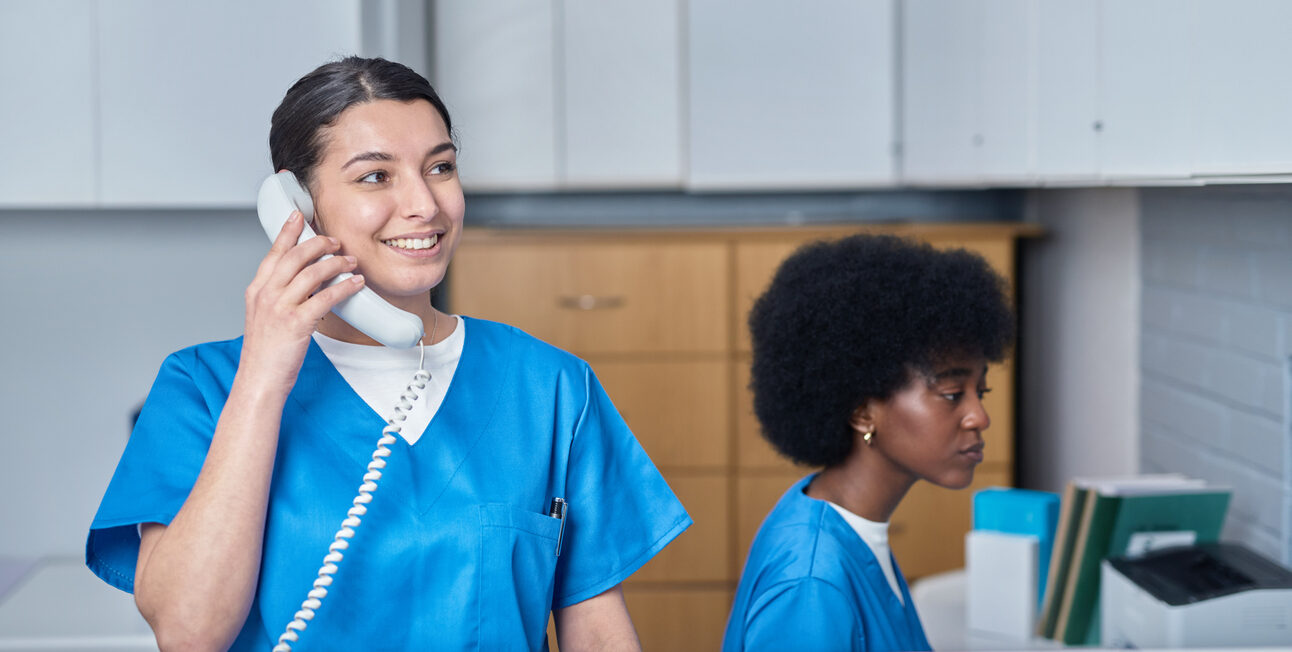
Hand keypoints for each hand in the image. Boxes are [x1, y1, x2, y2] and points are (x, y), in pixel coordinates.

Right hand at [238, 211, 364, 395]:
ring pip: (312, 272)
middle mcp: (266, 295)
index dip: (288, 232)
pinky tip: (356, 283)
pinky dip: (345, 286)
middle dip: (319, 243)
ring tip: (351, 261)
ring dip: (336, 263)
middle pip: (295, 256)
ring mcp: (280, 308)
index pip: (274, 253)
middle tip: (336, 241)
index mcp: (257, 290)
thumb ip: (280, 295)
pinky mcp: (297, 323)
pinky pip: (327, 296)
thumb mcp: (265, 317)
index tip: (299, 215)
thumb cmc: (266, 353)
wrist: (259, 380)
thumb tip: (305, 280)